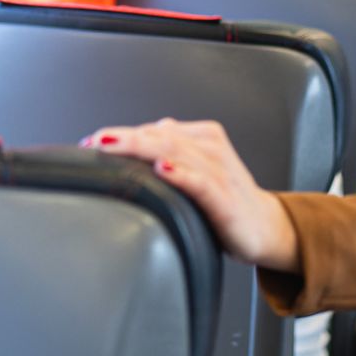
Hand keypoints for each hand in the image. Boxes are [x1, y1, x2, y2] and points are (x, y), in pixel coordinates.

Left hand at [82, 119, 298, 271]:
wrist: (265, 227)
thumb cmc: (226, 200)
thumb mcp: (195, 170)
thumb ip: (167, 153)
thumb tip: (128, 144)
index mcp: (202, 137)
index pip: (155, 128)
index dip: (122, 133)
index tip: (90, 141)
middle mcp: (210, 148)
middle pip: (160, 135)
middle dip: (124, 138)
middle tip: (94, 141)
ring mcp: (219, 171)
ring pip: (175, 152)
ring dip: (142, 147)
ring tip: (113, 146)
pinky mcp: (225, 198)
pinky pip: (201, 182)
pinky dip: (180, 174)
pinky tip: (163, 170)